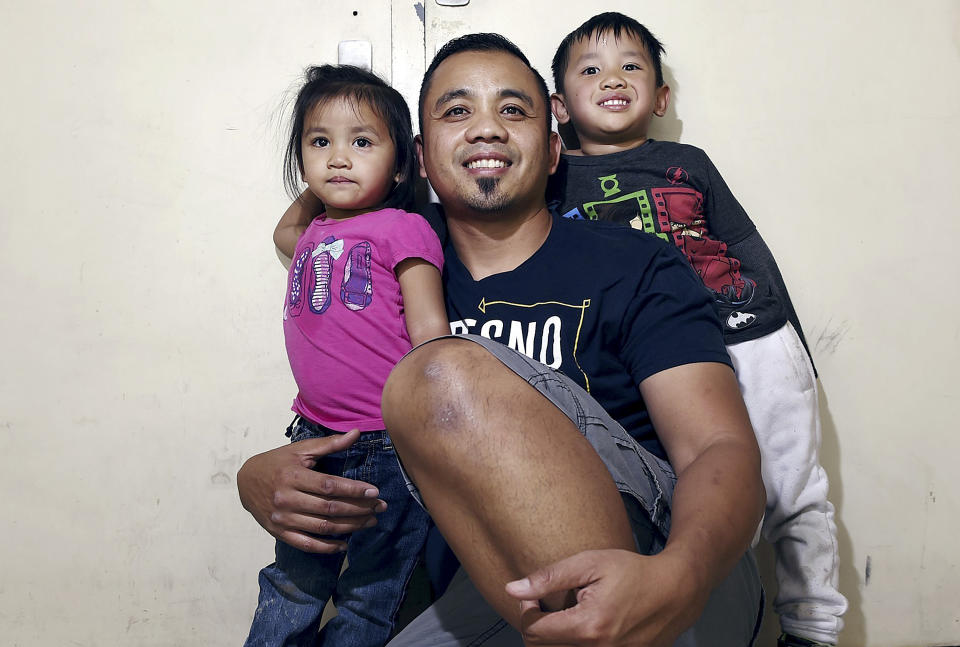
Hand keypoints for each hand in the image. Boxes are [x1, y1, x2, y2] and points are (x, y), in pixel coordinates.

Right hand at [237, 429, 386, 552]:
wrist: (245, 482)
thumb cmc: (277, 462)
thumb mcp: (300, 450)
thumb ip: (329, 443)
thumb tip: (356, 433)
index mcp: (293, 476)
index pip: (329, 486)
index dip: (354, 490)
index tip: (375, 491)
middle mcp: (287, 499)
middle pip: (329, 508)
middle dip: (359, 509)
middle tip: (380, 507)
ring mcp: (283, 518)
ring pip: (322, 527)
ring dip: (350, 527)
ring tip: (370, 522)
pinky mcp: (280, 532)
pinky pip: (306, 544)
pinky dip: (326, 547)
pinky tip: (344, 545)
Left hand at [505, 549, 707, 646]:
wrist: (674, 591)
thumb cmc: (632, 572)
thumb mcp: (590, 563)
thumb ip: (550, 577)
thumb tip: (512, 590)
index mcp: (588, 627)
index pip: (534, 632)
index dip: (527, 611)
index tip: (534, 597)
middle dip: (537, 628)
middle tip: (545, 606)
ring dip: (554, 638)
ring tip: (563, 616)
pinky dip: (575, 643)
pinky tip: (581, 626)